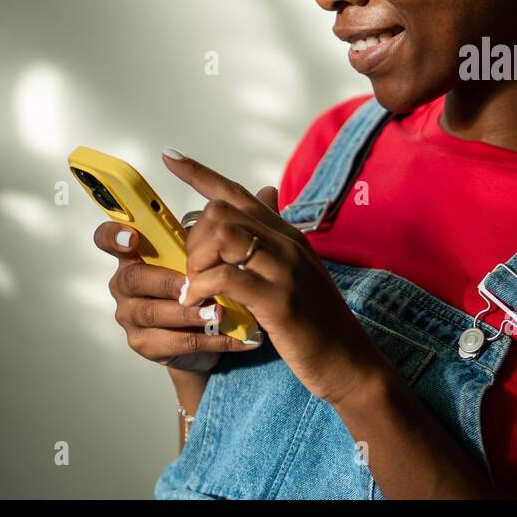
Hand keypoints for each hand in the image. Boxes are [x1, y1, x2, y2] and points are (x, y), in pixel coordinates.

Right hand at [95, 222, 261, 371]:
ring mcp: (132, 315)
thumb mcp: (220, 254)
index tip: (134, 236)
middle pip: (134, 277)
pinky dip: (208, 339)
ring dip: (191, 313)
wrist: (214, 338)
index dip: (114, 235)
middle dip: (168, 281)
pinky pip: (174, 342)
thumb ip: (238, 223)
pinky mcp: (145, 344)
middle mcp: (128, 281)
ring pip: (154, 312)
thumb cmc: (211, 286)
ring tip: (221, 313)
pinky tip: (236, 336)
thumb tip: (268, 191)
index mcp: (141, 252)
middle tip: (196, 285)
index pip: (109, 237)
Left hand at [161, 148, 388, 405]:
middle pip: (221, 212)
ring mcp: (285, 269)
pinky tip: (200, 303)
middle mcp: (287, 243)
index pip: (238, 192)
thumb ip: (274, 240)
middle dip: (192, 239)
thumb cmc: (316, 320)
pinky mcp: (279, 300)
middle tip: (192, 272)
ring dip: (197, 261)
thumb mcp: (297, 271)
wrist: (347, 359)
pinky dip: (204, 287)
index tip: (169, 157)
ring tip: (196, 288)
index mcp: (287, 234)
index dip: (199, 173)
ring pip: (223, 236)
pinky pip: (227, 277)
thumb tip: (262, 201)